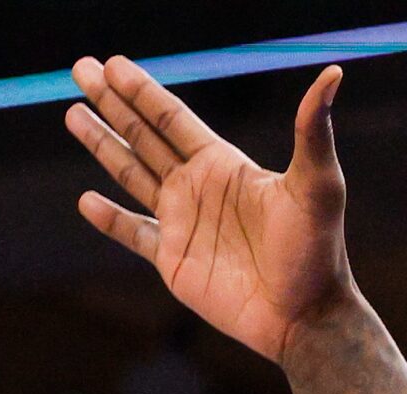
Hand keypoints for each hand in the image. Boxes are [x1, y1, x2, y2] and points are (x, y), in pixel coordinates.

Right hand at [67, 56, 353, 361]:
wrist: (305, 316)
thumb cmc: (316, 251)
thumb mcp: (318, 185)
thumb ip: (313, 131)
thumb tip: (333, 74)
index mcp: (224, 164)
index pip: (172, 117)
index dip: (141, 90)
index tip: (112, 64)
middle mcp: (198, 188)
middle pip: (145, 135)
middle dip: (111, 102)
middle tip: (81, 68)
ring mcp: (182, 224)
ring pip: (132, 174)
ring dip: (103, 145)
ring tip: (73, 115)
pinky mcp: (173, 262)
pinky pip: (133, 234)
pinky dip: (109, 219)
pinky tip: (86, 201)